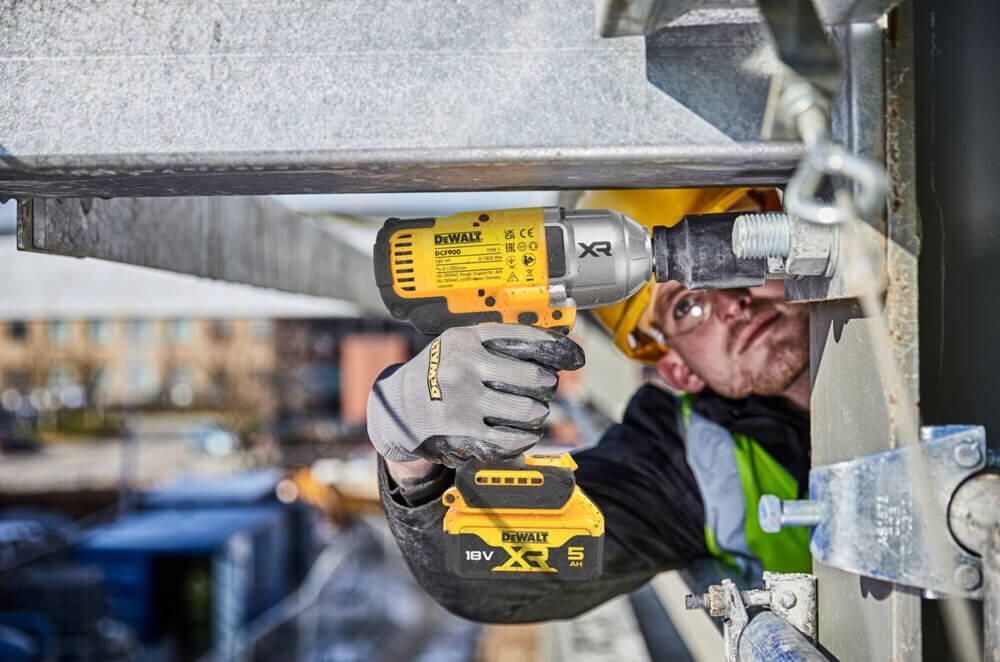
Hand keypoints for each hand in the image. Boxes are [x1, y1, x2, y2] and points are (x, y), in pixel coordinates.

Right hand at [367, 324, 583, 467]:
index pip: (524, 338)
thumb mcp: (457, 345)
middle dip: (546, 386)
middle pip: (533, 378)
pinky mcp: (463, 427)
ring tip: (533, 411)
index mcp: (467, 337)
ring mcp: (464, 397)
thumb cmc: (436, 373)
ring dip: (537, 414)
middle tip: (543, 388)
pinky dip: (525, 438)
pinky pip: (511, 437)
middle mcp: (466, 363)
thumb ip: (493, 343)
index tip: (573, 357)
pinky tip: (525, 434)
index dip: (556, 349)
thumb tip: (549, 347)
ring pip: (527, 410)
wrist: (396, 407)